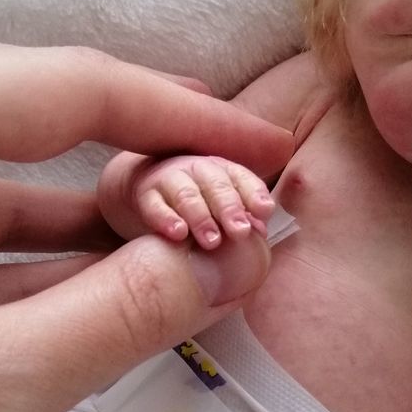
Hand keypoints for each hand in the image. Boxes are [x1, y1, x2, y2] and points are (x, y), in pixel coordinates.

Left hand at [0, 43, 291, 411]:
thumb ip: (130, 308)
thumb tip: (242, 253)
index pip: (63, 90)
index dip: (184, 121)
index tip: (273, 157)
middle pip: (36, 143)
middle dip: (148, 188)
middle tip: (249, 231)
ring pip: (8, 215)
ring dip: (106, 249)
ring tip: (208, 277)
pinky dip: (51, 296)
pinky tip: (127, 320)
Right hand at [129, 153, 275, 248]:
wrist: (150, 188)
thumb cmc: (199, 201)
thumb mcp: (223, 204)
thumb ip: (244, 216)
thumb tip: (262, 232)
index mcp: (223, 170)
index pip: (242, 178)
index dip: (254, 194)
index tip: (264, 212)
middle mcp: (198, 170)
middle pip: (216, 185)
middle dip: (230, 209)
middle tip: (240, 232)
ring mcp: (170, 179)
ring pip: (187, 195)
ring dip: (201, 218)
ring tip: (212, 242)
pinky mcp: (146, 195)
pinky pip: (155, 205)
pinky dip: (166, 219)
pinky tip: (177, 234)